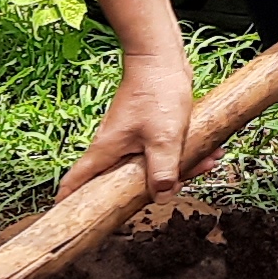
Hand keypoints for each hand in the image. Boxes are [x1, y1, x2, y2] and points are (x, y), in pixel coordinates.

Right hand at [59, 44, 199, 198]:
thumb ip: (162, 171)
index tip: (70, 221)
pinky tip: (208, 151)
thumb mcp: (164, 138)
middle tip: (181, 188)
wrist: (162, 57)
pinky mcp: (144, 129)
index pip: (76, 182)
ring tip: (207, 164)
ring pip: (148, 166)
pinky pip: (160, 150)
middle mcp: (112, 147)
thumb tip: (160, 198)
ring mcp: (128, 138)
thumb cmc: (157, 93)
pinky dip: (181, 153)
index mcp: (106, 151)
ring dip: (177, 168)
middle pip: (122, 181)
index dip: (70, 203)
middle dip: (152, 189)